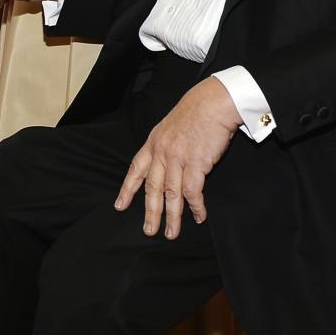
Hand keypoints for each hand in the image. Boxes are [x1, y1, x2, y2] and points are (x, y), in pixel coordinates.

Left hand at [114, 77, 241, 239]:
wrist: (215, 101)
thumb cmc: (198, 110)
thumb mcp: (171, 125)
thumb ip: (166, 144)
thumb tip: (167, 164)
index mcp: (154, 142)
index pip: (136, 169)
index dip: (128, 189)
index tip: (120, 205)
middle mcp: (162, 152)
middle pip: (152, 188)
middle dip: (150, 212)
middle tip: (149, 230)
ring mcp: (178, 158)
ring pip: (171, 195)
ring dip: (172, 217)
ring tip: (171, 233)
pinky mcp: (197, 163)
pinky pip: (193, 192)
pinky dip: (196, 207)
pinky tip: (199, 216)